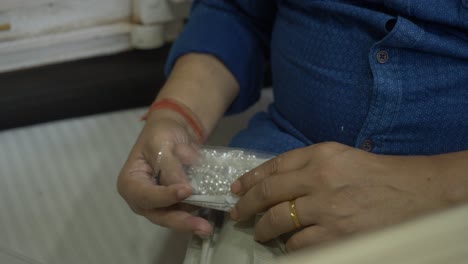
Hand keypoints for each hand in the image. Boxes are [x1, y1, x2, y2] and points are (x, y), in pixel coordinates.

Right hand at [117, 110, 211, 236]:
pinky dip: (198, 212)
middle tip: (203, 227)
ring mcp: (159, 203)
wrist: (174, 129)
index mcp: (130, 182)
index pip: (146, 195)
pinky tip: (211, 213)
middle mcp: (142, 198)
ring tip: (208, 225)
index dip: (165, 196)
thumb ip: (170, 166)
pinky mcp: (175, 203)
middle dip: (181, 221)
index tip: (186, 191)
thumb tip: (183, 189)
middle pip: (159, 215)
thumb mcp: (162, 143)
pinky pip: (186, 211)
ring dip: (192, 221)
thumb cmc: (161, 133)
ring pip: (175, 217)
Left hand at [230, 142, 447, 250]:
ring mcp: (326, 209)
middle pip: (268, 194)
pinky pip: (299, 243)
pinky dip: (289, 246)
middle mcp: (319, 179)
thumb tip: (274, 181)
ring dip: (263, 229)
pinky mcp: (337, 235)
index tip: (237, 189)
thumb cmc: (378, 174)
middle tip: (236, 214)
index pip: (273, 167)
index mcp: (320, 155)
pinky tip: (287, 245)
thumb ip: (307, 164)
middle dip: (246, 206)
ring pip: (277, 221)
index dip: (250, 179)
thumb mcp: (340, 156)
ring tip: (259, 233)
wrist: (415, 194)